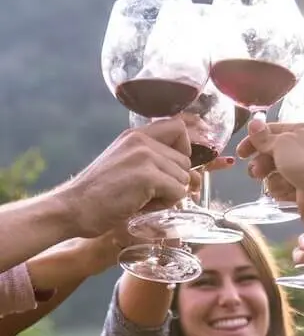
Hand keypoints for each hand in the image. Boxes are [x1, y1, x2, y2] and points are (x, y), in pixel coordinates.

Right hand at [61, 118, 191, 238]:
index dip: (185, 149)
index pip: (179, 127)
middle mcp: (142, 139)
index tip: (175, 169)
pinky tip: (143, 205)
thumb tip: (198, 178)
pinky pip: (178, 192)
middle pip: (185, 160)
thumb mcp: (128, 167)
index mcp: (136, 135)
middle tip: (151, 194)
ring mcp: (145, 155)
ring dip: (170, 195)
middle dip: (175, 182)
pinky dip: (166, 204)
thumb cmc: (101, 195)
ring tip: (143, 200)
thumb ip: (157, 164)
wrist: (73, 208)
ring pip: (184, 178)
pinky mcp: (147, 175)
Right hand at [236, 120, 303, 221]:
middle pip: (271, 153)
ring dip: (272, 178)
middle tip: (257, 172)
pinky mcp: (300, 186)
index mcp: (301, 130)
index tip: (240, 153)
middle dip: (262, 163)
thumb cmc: (303, 162)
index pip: (271, 131)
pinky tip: (289, 191)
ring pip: (274, 171)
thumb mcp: (280, 144)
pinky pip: (281, 185)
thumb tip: (253, 122)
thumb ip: (264, 137)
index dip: (254, 141)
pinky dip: (282, 188)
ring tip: (278, 182)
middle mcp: (302, 147)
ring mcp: (302, 168)